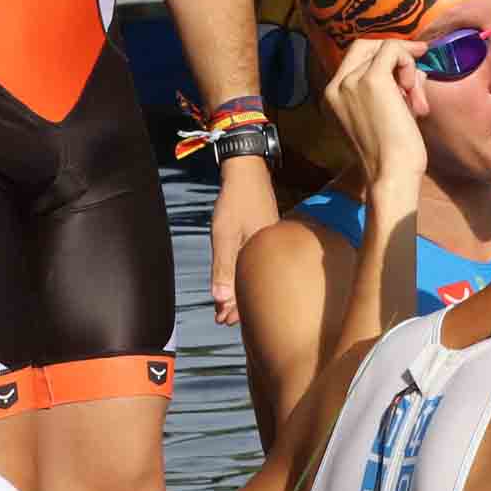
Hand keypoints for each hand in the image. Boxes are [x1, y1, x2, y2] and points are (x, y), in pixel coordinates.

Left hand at [209, 157, 277, 324]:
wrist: (247, 170)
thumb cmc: (236, 200)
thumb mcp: (224, 234)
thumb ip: (222, 267)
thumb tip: (219, 300)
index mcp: (264, 253)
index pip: (251, 290)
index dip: (235, 308)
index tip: (221, 320)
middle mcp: (271, 251)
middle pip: (255, 285)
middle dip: (238, 304)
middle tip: (221, 320)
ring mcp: (269, 242)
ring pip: (255, 274)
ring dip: (240, 290)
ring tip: (226, 307)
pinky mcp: (265, 236)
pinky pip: (256, 262)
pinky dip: (245, 274)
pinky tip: (237, 279)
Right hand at [324, 38, 430, 200]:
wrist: (390, 175)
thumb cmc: (391, 154)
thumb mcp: (380, 116)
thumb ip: (385, 91)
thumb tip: (409, 70)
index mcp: (332, 96)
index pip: (355, 59)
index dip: (382, 58)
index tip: (405, 71)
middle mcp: (336, 85)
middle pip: (365, 46)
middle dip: (394, 54)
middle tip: (416, 71)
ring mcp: (351, 81)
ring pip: (383, 47)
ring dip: (406, 66)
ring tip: (415, 101)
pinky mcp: (372, 79)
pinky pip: (393, 50)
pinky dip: (408, 62)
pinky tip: (414, 90)